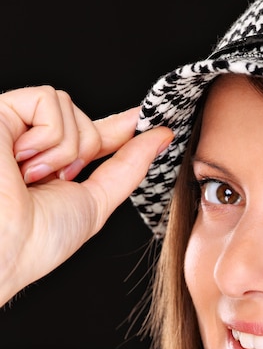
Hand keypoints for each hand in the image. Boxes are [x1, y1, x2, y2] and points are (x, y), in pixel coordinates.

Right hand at [0, 86, 172, 304]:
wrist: (4, 248)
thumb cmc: (40, 239)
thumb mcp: (97, 200)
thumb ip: (128, 165)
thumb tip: (161, 135)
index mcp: (47, 165)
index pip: (87, 135)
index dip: (116, 128)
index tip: (145, 120)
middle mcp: (27, 143)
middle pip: (82, 118)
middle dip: (83, 151)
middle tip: (56, 180)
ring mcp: (11, 126)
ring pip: (67, 105)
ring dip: (64, 150)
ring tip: (33, 176)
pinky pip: (47, 99)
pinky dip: (48, 136)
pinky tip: (22, 160)